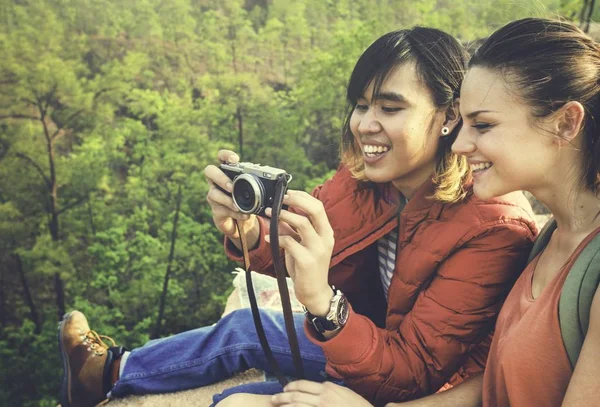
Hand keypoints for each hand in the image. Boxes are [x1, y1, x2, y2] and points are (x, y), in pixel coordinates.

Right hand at [204, 149, 257, 244]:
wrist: (241, 221)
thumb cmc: (248, 200)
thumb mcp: (256, 191)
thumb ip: (262, 184)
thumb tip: (279, 183)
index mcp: (227, 172)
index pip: (221, 157)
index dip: (225, 155)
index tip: (235, 159)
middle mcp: (217, 181)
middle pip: (209, 171)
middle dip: (220, 178)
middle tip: (231, 186)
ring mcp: (214, 195)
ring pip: (213, 194)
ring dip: (227, 200)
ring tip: (237, 205)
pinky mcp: (216, 210)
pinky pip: (222, 210)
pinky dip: (234, 213)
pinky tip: (244, 215)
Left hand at [265, 190, 333, 314]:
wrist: (314, 293)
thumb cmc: (307, 267)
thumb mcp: (301, 245)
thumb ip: (291, 229)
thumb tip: (276, 213)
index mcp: (326, 232)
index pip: (318, 206)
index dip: (302, 196)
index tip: (287, 193)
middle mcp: (325, 238)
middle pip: (315, 209)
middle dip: (295, 200)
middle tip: (279, 199)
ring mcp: (317, 250)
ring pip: (302, 223)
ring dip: (283, 216)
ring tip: (269, 214)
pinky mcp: (307, 261)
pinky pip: (290, 243)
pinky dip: (277, 238)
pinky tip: (268, 238)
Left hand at [271, 380, 372, 406]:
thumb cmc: (358, 406)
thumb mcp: (345, 393)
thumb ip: (332, 390)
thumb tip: (322, 389)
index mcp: (328, 388)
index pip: (304, 384)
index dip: (292, 386)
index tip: (285, 388)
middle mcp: (323, 397)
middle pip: (297, 395)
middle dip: (282, 397)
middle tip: (273, 399)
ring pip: (298, 406)